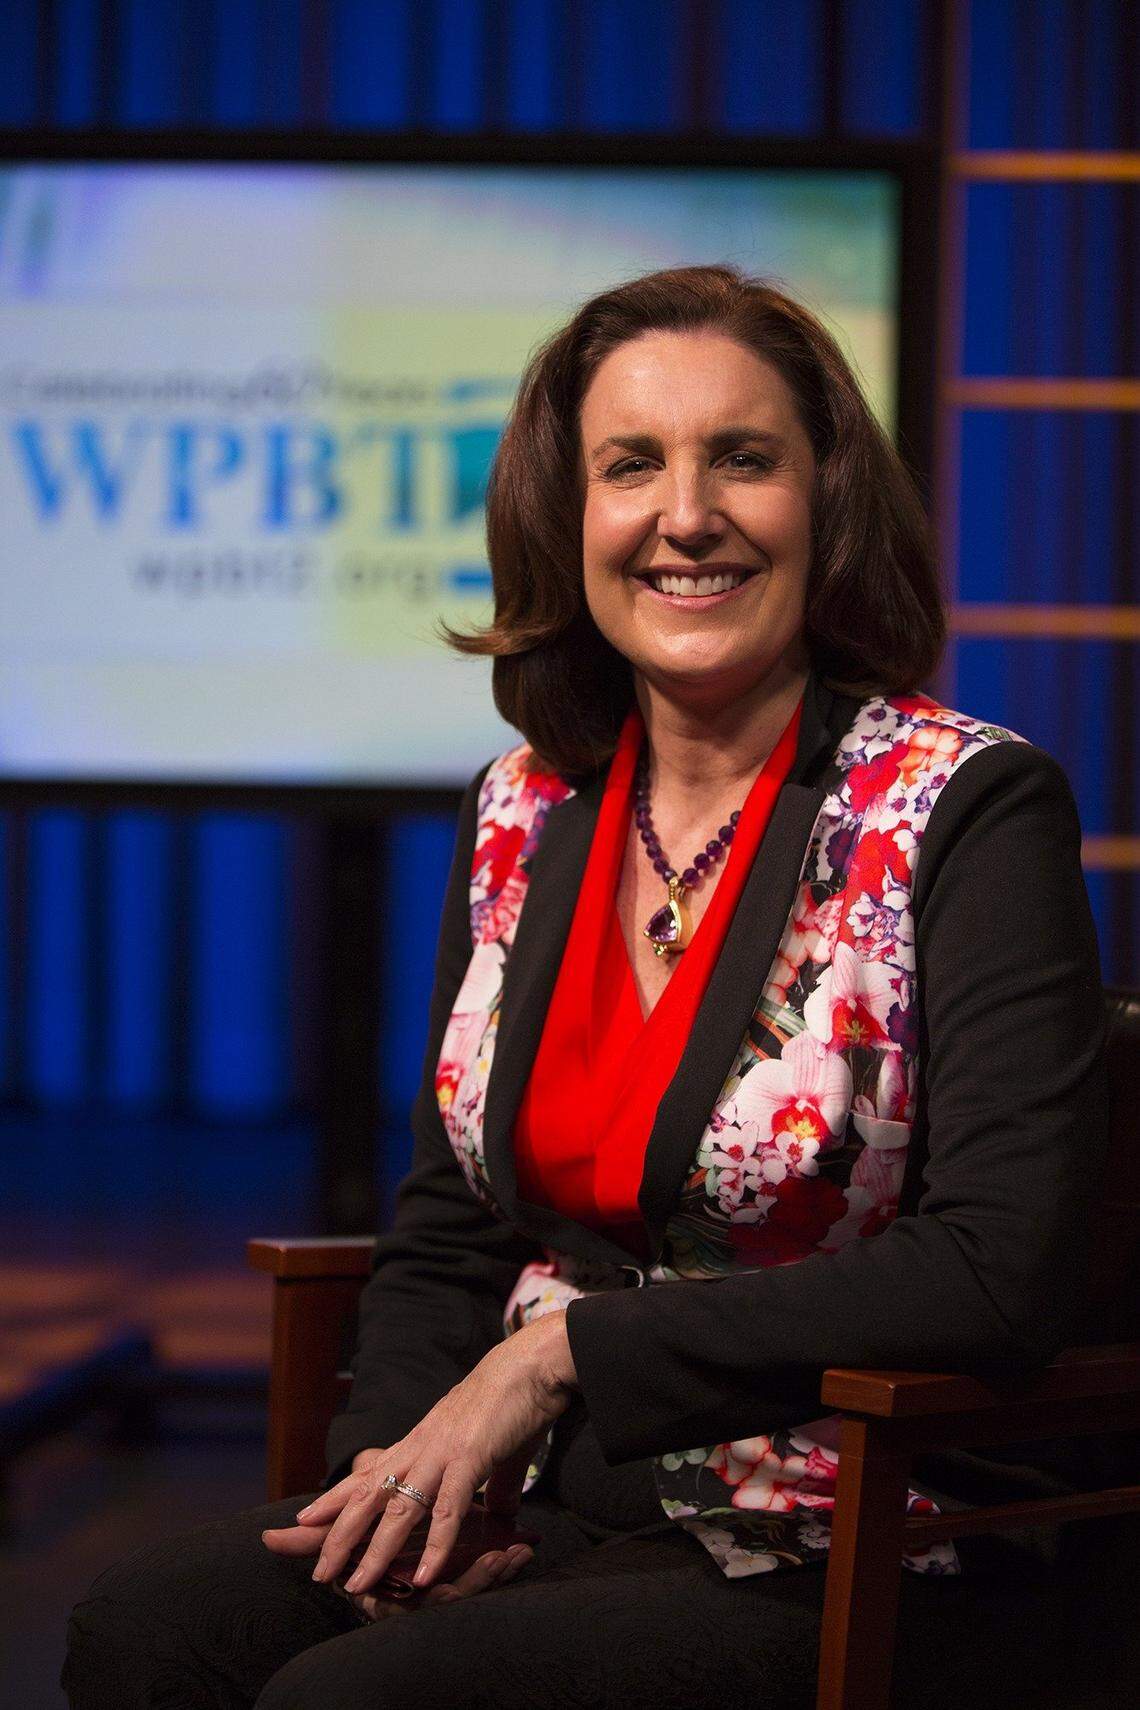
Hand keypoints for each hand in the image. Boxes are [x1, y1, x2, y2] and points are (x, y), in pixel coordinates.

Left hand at [261, 1312, 574, 1598]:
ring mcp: (441, 1453)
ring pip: (399, 1510)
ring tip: (357, 1585)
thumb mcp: (491, 1448)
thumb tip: (503, 1515)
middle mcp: (420, 1448)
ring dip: (376, 1552)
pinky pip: (448, 1510)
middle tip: (318, 1574)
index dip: (335, 1498)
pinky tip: (426, 1577)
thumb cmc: (511, 1401)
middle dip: (340, 1537)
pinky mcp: (469, 1458)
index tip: (304, 1519)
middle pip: (369, 1498)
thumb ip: (493, 1486)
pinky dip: (435, 1546)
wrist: (530, 1364)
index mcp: (419, 1442)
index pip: (368, 1475)